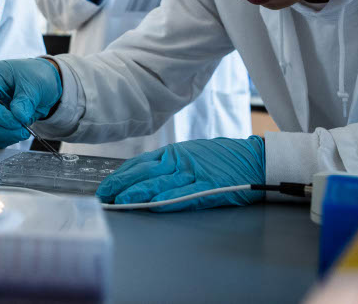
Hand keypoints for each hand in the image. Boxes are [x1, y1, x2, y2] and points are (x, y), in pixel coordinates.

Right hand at [0, 58, 61, 147]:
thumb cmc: (36, 76)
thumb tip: (18, 117)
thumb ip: (26, 100)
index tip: (18, 122)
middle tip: (23, 131)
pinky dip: (4, 139)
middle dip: (2, 130)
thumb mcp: (35, 84)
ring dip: (4, 137)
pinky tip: (18, 133)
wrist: (42, 83)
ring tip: (23, 132)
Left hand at [96, 136, 265, 211]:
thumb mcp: (191, 154)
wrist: (254, 159)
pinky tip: (154, 204)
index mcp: (174, 153)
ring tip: (120, 202)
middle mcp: (180, 161)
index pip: (140, 163)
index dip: (121, 175)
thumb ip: (169, 164)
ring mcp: (194, 173)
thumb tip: (143, 175)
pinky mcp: (209, 186)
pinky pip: (186, 193)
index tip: (105, 186)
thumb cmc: (222, 158)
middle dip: (121, 185)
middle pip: (144, 173)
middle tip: (104, 196)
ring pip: (160, 183)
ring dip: (137, 193)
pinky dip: (169, 199)